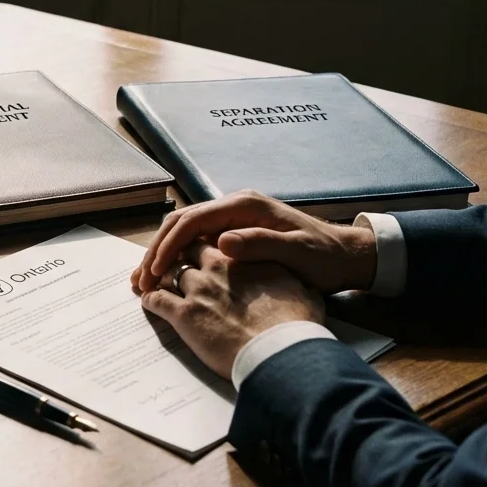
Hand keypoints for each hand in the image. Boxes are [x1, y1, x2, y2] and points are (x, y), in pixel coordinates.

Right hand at [132, 190, 376, 294]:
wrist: (347, 257)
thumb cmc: (325, 257)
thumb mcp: (297, 252)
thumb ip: (260, 244)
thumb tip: (222, 242)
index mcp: (244, 206)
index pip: (193, 219)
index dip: (169, 245)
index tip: (154, 270)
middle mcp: (234, 207)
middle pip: (182, 222)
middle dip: (157, 249)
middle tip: (139, 279)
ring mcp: (233, 220)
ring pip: (185, 232)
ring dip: (162, 254)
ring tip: (143, 280)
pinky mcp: (234, 234)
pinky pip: (196, 243)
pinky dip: (177, 259)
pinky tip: (167, 277)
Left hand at [139, 242, 324, 379]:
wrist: (281, 352)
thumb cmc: (296, 324)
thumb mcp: (302, 292)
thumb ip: (289, 281)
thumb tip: (298, 285)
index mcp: (242, 258)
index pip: (212, 241)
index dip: (202, 247)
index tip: (198, 253)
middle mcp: (215, 267)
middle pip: (184, 251)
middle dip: (173, 255)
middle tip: (165, 264)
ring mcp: (197, 289)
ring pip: (166, 272)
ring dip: (156, 276)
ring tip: (148, 281)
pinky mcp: (183, 314)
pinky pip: (155, 299)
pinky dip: (149, 298)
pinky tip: (147, 300)